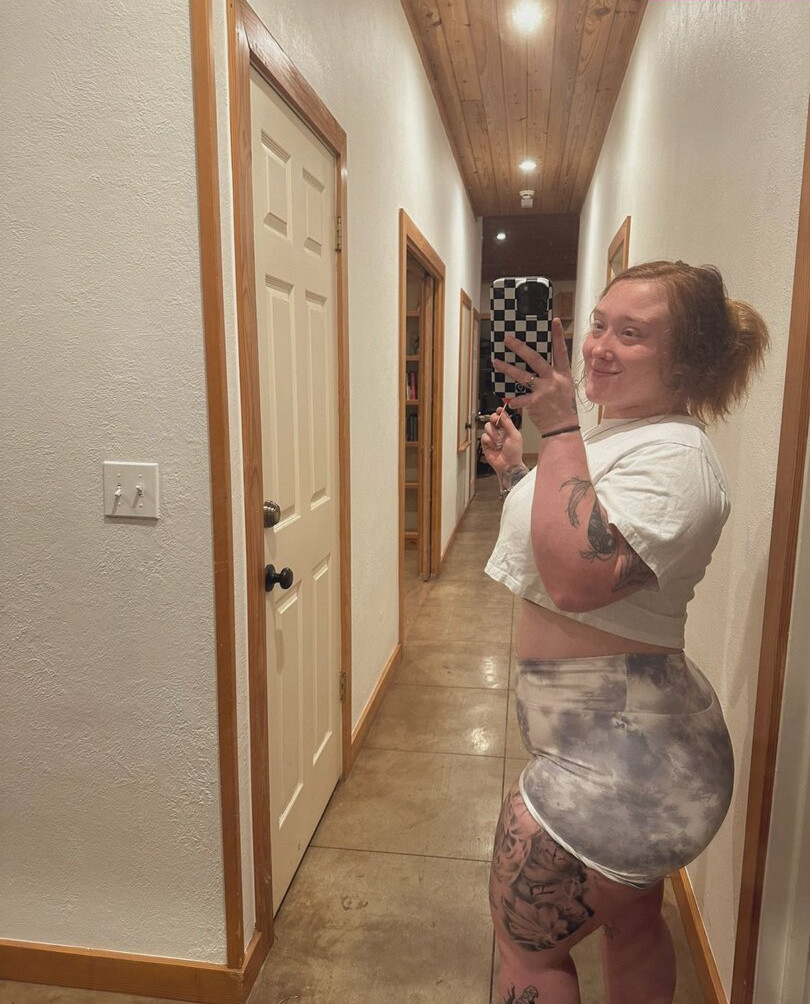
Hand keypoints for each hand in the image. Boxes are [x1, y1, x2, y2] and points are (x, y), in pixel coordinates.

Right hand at [481, 407, 523, 475]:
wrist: (508, 465)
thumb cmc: (514, 452)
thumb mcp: (514, 435)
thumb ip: (508, 423)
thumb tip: (502, 413)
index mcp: (508, 428)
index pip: (502, 417)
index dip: (500, 413)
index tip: (499, 410)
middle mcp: (500, 432)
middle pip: (492, 419)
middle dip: (493, 419)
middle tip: (495, 421)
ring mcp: (493, 437)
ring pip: (487, 427)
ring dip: (493, 434)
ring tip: (498, 442)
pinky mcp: (486, 443)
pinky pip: (484, 436)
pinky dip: (489, 441)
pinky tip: (494, 446)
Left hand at [491, 318, 577, 434]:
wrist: (563, 426)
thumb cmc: (564, 407)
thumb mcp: (565, 386)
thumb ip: (555, 374)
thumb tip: (542, 363)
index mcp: (563, 374)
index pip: (561, 351)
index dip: (558, 336)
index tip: (553, 321)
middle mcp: (554, 379)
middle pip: (535, 359)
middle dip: (520, 348)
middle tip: (508, 339)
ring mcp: (544, 390)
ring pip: (522, 375)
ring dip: (507, 368)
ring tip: (496, 362)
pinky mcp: (535, 402)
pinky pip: (519, 398)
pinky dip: (513, 400)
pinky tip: (508, 402)